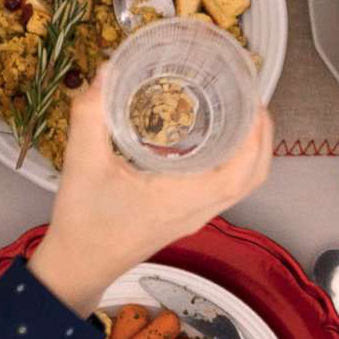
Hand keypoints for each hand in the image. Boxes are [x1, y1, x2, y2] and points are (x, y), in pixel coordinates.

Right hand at [27, 68, 271, 313]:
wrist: (77, 267)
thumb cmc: (82, 223)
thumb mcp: (82, 164)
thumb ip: (91, 115)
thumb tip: (108, 71)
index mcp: (180, 200)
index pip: (237, 176)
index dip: (255, 141)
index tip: (255, 105)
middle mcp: (195, 211)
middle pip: (251, 179)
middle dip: (261, 140)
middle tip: (252, 101)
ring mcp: (193, 217)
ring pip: (239, 186)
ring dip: (249, 151)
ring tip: (240, 113)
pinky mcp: (184, 216)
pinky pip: (223, 188)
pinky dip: (231, 162)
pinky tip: (213, 137)